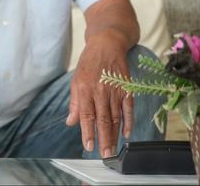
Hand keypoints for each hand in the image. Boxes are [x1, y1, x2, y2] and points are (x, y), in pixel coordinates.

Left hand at [66, 35, 132, 157]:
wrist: (107, 45)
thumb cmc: (88, 63)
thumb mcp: (75, 80)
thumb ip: (74, 103)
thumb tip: (71, 122)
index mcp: (85, 89)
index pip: (86, 115)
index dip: (87, 132)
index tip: (89, 146)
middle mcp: (100, 91)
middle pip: (103, 120)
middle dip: (104, 139)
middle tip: (104, 155)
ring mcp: (115, 90)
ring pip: (115, 117)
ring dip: (115, 135)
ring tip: (113, 149)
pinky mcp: (126, 88)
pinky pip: (128, 108)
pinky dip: (128, 122)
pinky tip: (126, 133)